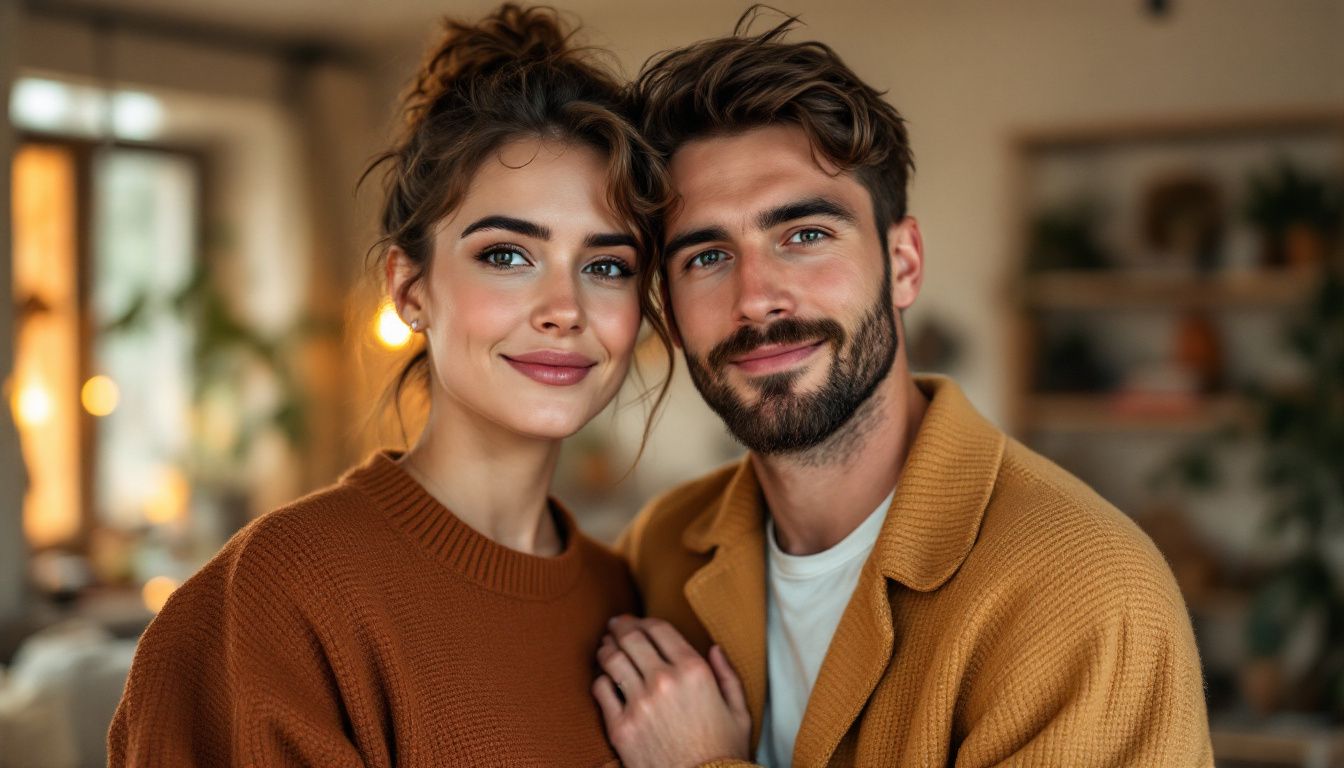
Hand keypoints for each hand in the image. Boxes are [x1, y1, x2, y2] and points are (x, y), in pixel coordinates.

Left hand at [592, 615, 750, 767]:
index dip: (644, 620)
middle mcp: (663, 680)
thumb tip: (715, 649)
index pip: (659, 629)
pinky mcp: (620, 726)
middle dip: (620, 627)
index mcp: (694, 671)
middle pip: (631, 638)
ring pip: (612, 659)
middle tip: (615, 625)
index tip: (638, 621)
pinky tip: (605, 679)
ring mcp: (638, 703)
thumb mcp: (739, 712)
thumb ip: (727, 676)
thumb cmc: (724, 753)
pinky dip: (601, 680)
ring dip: (607, 648)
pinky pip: (601, 690)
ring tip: (606, 647)